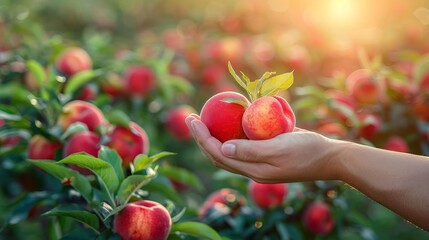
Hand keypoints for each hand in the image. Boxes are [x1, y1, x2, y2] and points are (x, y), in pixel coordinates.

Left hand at [185, 114, 344, 182]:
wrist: (330, 156)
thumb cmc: (307, 150)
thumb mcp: (279, 148)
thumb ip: (251, 151)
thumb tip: (222, 148)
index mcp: (253, 170)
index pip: (218, 154)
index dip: (202, 138)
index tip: (193, 120)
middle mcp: (252, 169)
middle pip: (218, 155)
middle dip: (202, 138)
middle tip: (192, 118)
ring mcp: (259, 163)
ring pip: (228, 152)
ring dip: (213, 137)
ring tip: (204, 120)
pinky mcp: (266, 154)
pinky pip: (242, 145)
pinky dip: (231, 135)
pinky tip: (229, 120)